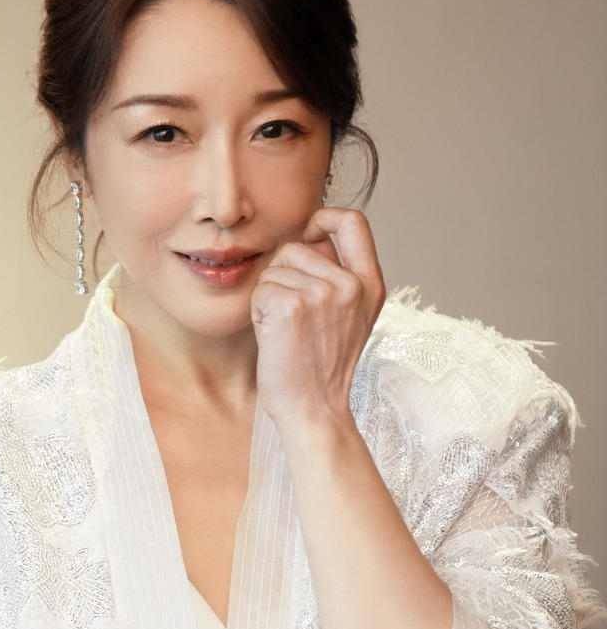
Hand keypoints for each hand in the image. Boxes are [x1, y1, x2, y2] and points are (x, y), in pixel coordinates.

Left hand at [250, 207, 384, 430]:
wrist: (314, 410)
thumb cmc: (322, 367)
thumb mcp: (349, 317)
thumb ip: (338, 277)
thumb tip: (308, 239)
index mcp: (370, 285)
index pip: (353, 221)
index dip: (324, 217)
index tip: (309, 234)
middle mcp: (351, 285)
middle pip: (297, 246)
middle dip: (283, 275)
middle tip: (294, 317)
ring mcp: (323, 294)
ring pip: (274, 269)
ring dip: (269, 295)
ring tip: (286, 330)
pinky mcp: (291, 306)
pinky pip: (260, 289)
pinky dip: (258, 311)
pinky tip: (274, 335)